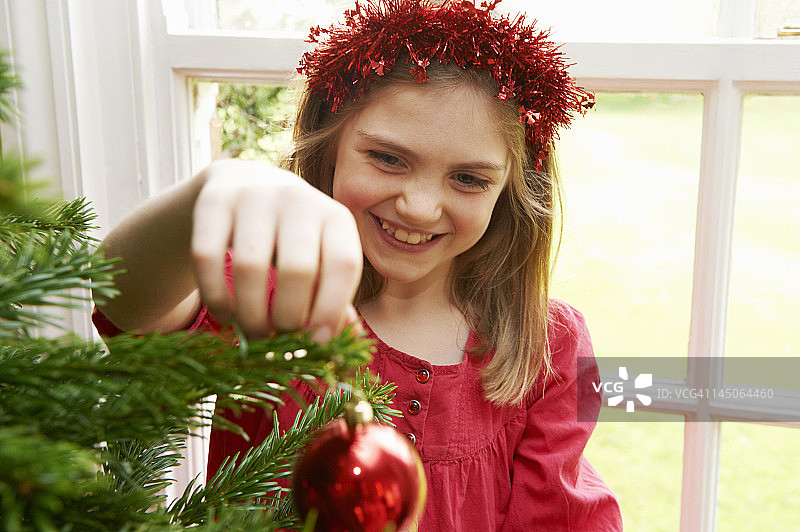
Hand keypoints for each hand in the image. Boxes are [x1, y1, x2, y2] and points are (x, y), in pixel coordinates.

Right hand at [191, 159, 361, 341]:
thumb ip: (332, 298)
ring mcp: (254, 195)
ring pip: (249, 267)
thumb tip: (341, 340)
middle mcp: (298, 198)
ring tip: (253, 333)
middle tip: (280, 340)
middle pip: (297, 269)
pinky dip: (215, 296)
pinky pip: (207, 257)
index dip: (332, 309)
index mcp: (335, 217)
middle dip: (288, 318)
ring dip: (250, 314)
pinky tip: (224, 315)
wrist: (245, 184)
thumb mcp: (321, 258)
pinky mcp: (213, 200)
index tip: (317, 344)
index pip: (344, 265)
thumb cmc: (293, 238)